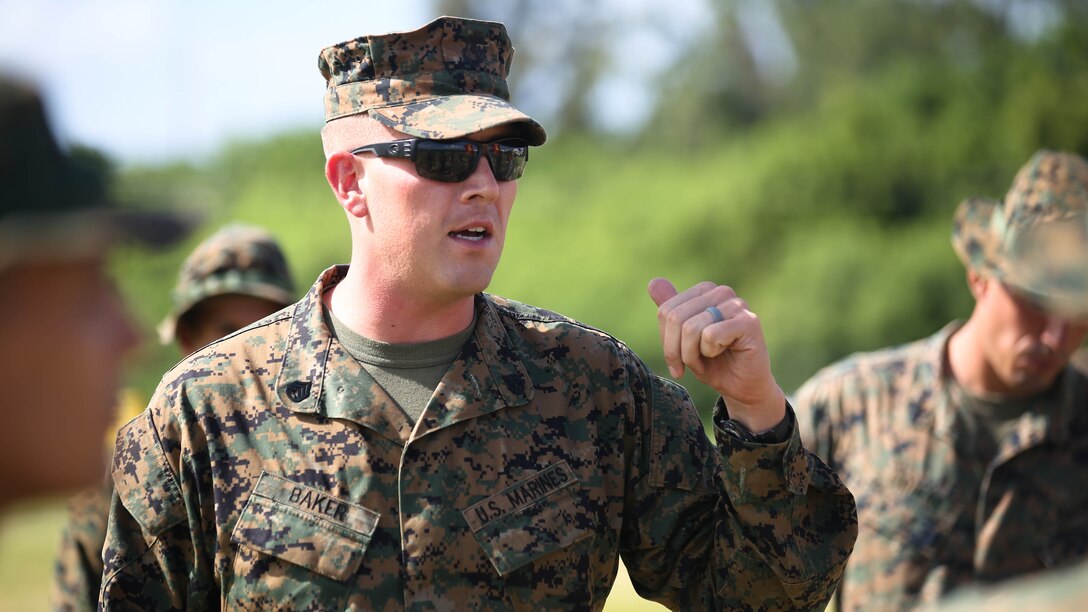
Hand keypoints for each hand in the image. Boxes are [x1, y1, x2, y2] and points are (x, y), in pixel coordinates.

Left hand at [648, 278, 785, 431]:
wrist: (743, 388)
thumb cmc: (714, 365)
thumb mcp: (683, 340)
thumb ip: (670, 312)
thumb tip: (653, 282)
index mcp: (705, 291)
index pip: (666, 311)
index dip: (667, 342)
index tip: (678, 359)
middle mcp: (721, 292)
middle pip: (675, 318)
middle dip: (676, 351)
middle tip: (689, 366)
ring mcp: (737, 305)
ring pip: (691, 328)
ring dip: (692, 355)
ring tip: (707, 360)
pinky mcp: (749, 322)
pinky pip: (710, 336)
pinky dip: (710, 353)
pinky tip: (724, 354)